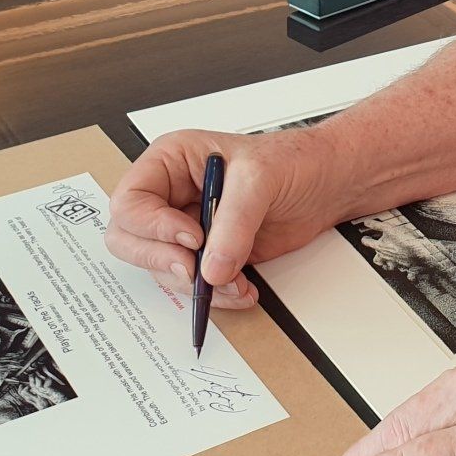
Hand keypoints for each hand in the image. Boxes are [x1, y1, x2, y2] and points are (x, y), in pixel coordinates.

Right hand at [105, 125, 344, 306]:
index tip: (192, 237)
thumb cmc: (291, 160)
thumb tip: (211, 267)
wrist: (325, 183)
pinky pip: (193, 284)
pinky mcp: (208, 254)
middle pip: (130, 240)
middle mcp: (171, 196)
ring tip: (234, 280)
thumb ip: (233, 223)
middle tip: (195, 269)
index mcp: (170, 162)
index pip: (130, 201)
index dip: (152, 226)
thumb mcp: (259, 179)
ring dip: (196, 284)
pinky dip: (216, 295)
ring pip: (162, 268)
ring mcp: (186, 228)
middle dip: (162, 260)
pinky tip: (242, 288)